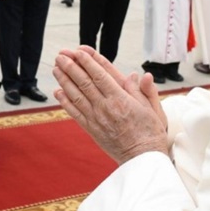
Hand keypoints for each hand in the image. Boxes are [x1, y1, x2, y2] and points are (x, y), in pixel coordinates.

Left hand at [52, 46, 167, 164]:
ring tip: (56, 68)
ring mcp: (96, 119)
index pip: (100, 76)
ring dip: (64, 81)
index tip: (78, 51)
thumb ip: (144, 91)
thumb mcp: (153, 109)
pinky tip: (58, 92)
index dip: (88, 62)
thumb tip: (139, 75)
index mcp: (121, 100)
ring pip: (76, 96)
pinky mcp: (91, 130)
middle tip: (61, 54)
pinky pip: (75, 113)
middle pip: (84, 83)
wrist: (142, 159)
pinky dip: (65, 102)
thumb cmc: (150, 133)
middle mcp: (106, 108)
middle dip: (71, 67)